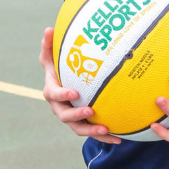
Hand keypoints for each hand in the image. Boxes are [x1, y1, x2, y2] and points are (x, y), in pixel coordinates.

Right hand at [39, 27, 120, 144]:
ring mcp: (72, 118)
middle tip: (92, 111)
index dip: (63, 95)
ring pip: (79, 129)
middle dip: (78, 116)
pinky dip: (105, 137)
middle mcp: (60, 108)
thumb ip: (49, 45)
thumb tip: (49, 29)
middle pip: (66, 116)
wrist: (66, 85)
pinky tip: (119, 138)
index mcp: (52, 92)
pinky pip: (93, 133)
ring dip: (93, 131)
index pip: (55, 95)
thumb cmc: (59, 68)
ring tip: (107, 130)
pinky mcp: (83, 125)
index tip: (75, 92)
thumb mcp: (52, 56)